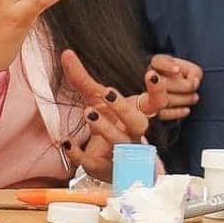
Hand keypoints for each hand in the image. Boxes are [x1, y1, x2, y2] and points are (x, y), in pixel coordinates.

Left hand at [59, 50, 168, 180]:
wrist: (109, 163)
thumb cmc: (107, 123)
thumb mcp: (95, 99)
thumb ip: (82, 78)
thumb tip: (66, 53)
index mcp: (140, 116)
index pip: (158, 103)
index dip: (157, 90)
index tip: (150, 73)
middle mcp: (134, 136)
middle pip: (139, 124)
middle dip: (124, 108)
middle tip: (108, 92)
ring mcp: (121, 155)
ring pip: (120, 144)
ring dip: (105, 128)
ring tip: (88, 111)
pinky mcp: (103, 170)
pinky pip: (93, 164)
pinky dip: (78, 154)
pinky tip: (65, 142)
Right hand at [148, 54, 202, 119]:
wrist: (179, 92)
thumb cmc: (186, 78)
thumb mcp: (192, 70)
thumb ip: (194, 73)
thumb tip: (193, 82)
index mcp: (157, 63)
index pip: (158, 62)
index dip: (167, 66)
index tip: (178, 70)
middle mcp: (149, 76)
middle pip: (162, 82)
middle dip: (181, 86)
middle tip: (194, 86)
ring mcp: (148, 93)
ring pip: (161, 99)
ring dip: (182, 99)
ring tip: (194, 97)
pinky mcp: (152, 110)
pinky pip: (162, 114)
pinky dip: (176, 112)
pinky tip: (187, 110)